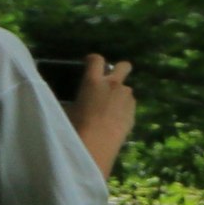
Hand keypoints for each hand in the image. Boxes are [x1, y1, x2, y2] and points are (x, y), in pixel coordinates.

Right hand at [66, 53, 136, 169]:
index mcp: (93, 81)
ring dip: (119, 94)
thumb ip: (77, 99)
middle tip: (111, 78)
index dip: (93, 60)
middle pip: (124, 66)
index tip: (89, 63)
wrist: (96, 144)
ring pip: (126, 89)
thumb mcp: (69, 109)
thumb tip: (76, 102)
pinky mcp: (134, 111)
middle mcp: (113, 85)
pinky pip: (129, 104)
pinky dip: (123, 108)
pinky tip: (115, 120)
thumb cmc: (77, 125)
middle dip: (120, 68)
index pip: (96, 60)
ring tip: (109, 109)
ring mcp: (126, 97)